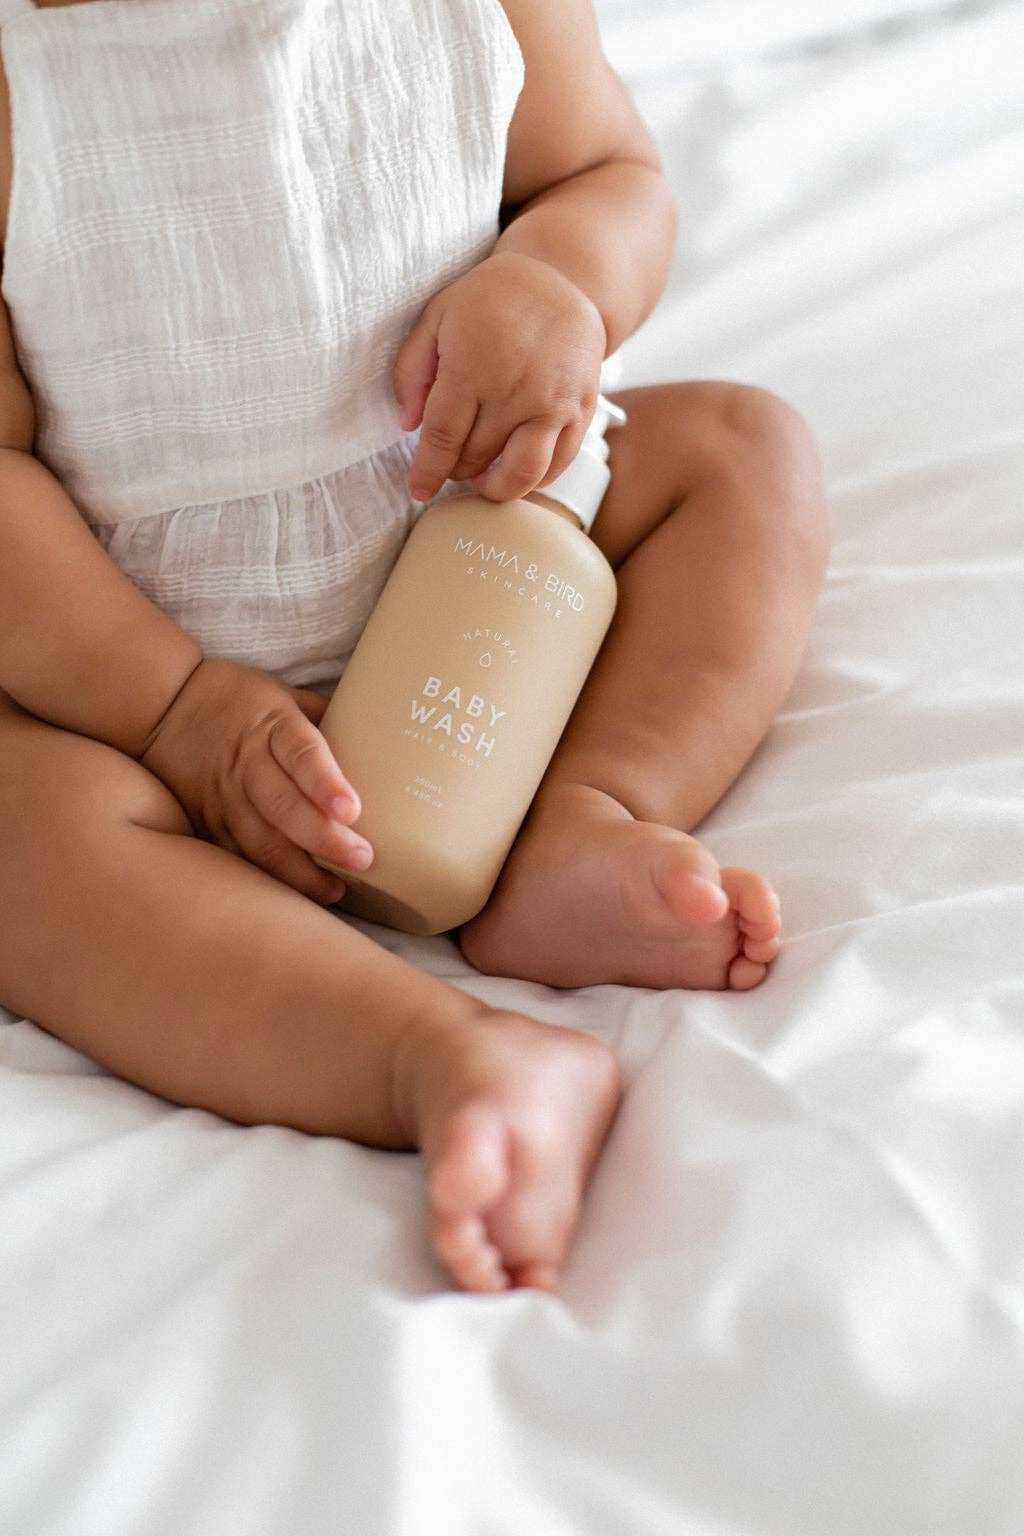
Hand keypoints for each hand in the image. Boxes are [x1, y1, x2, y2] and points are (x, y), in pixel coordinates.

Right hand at [141, 657, 371, 902]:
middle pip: (284, 806)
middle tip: (362, 859)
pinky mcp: (207, 820)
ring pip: (259, 840)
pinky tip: (295, 894)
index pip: (302, 755)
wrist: (162, 705)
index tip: (353, 810)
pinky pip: (237, 854)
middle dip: (324, 839)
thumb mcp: (283, 694)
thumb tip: (379, 735)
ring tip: (334, 890)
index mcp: (271, 725)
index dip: (326, 785)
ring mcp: (224, 796)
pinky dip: (266, 877)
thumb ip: (324, 717)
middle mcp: (247, 763)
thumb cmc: (237, 697)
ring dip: (298, 870)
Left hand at [393, 250, 605, 503]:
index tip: (419, 490)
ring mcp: (552, 404)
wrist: (560, 279)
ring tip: (483, 479)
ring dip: (497, 487)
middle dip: (457, 471)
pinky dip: (535, 479)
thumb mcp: (437, 316)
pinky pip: (558, 463)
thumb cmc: (490, 298)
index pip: (443, 437)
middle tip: (452, 465)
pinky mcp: (581, 410)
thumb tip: (409, 425)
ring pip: (522, 473)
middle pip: (477, 457)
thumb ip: (412, 370)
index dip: (428, 470)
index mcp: (471, 368)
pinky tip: (517, 470)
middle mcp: (513, 391)